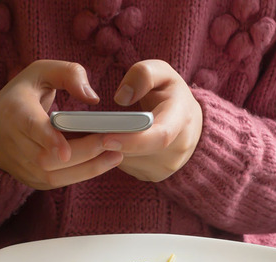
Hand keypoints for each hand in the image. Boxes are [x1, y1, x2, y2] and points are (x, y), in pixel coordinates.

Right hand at [0, 60, 122, 189]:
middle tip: (114, 142)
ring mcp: (21, 165)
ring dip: (88, 168)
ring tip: (116, 155)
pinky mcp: (31, 180)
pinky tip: (103, 162)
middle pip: (48, 158)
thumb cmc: (21, 96)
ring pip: (54, 176)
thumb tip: (92, 97)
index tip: (66, 151)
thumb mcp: (41, 72)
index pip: (30, 128)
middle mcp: (14, 143)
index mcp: (14, 111)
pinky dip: (82, 174)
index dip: (48, 140)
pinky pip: (58, 183)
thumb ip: (68, 74)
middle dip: (84, 152)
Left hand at [103, 60, 202, 181]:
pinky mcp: (156, 175)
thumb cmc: (170, 93)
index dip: (132, 140)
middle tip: (87, 131)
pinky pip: (129, 167)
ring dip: (110, 149)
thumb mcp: (162, 72)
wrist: (189, 121)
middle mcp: (179, 148)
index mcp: (182, 118)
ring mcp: (168, 166)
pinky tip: (110, 141)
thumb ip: (143, 75)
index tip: (104, 138)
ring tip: (96, 132)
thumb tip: (122, 98)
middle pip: (138, 152)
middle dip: (112, 143)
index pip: (160, 136)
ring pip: (130, 161)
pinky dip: (115, 155)